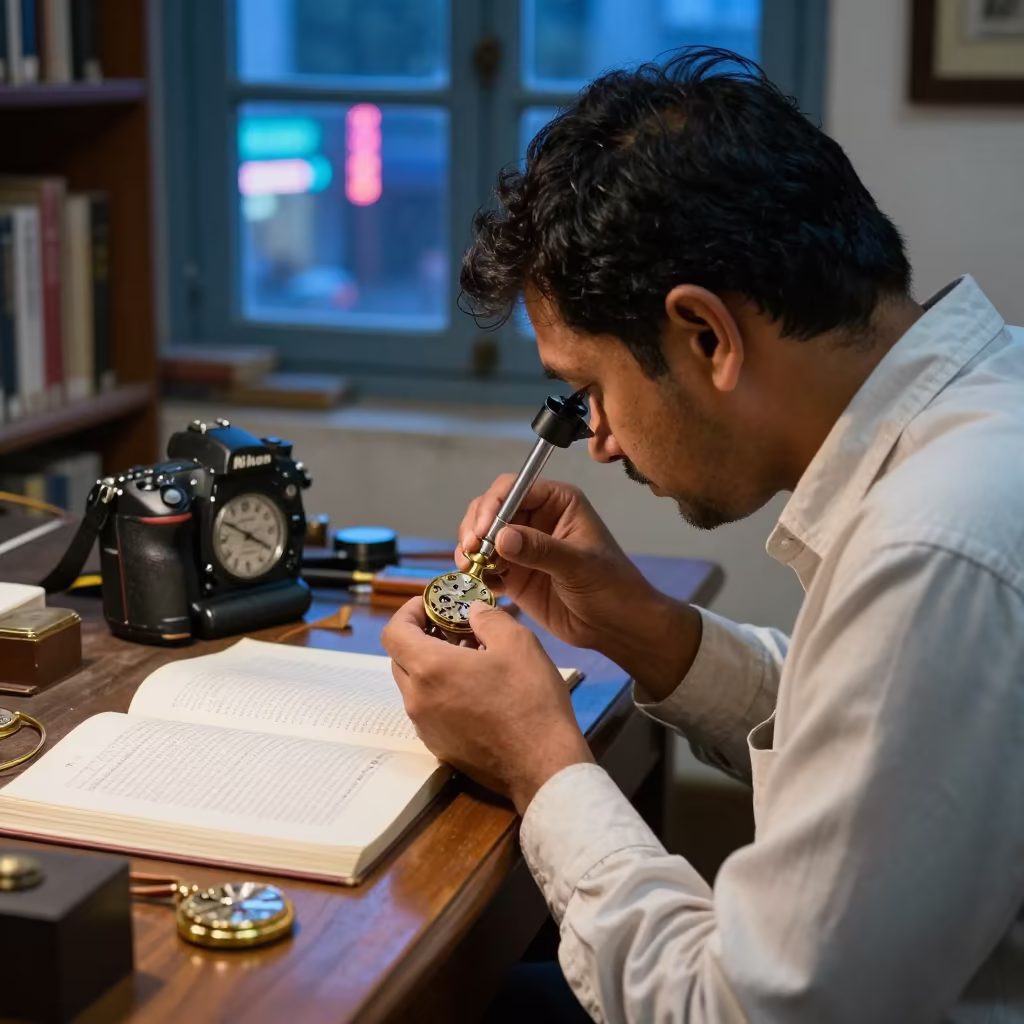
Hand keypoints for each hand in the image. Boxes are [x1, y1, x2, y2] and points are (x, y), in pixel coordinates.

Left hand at [382, 598, 592, 813]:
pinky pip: (429, 709)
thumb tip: (471, 610)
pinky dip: (441, 691)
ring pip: (414, 686)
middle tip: (453, 627)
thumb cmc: (530, 700)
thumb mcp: (517, 642)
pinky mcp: (439, 747)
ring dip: (432, 665)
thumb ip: (486, 617)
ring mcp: (425, 728)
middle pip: (400, 658)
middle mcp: (417, 700)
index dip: (409, 612)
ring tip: (471, 657)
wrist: (543, 765)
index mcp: (429, 669)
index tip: (432, 604)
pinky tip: (476, 689)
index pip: (394, 632)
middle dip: (421, 637)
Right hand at [457, 477, 701, 697]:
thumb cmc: (612, 587)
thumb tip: (501, 537)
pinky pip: (486, 565)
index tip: (483, 531)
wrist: (617, 627)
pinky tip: (477, 581)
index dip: (493, 505)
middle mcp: (536, 518)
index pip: (514, 488)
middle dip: (475, 526)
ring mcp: (522, 546)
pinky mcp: (514, 574)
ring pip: (483, 536)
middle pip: (491, 509)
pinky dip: (476, 571)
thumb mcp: (579, 566)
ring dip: (470, 549)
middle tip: (469, 550)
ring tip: (468, 567)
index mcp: (557, 502)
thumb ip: (541, 550)